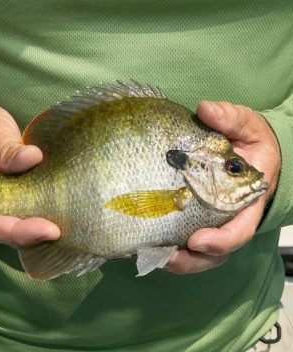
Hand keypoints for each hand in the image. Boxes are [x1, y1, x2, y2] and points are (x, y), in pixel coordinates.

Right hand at [0, 103, 59, 246]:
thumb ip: (6, 149)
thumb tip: (33, 158)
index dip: (21, 231)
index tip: (49, 229)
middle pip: (12, 232)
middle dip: (38, 235)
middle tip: (64, 230)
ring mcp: (3, 203)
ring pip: (24, 225)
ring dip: (45, 227)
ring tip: (71, 225)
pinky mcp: (18, 196)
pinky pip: (32, 210)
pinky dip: (48, 212)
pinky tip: (68, 211)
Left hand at [165, 101, 280, 273]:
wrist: (246, 152)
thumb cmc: (249, 141)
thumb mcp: (246, 126)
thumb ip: (231, 119)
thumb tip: (206, 109)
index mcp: (247, 200)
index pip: (240, 229)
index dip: (221, 241)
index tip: (197, 240)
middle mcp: (230, 218)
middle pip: (216, 252)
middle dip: (192, 259)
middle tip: (167, 257)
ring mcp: (212, 221)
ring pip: (199, 253)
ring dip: (177, 259)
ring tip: (151, 254)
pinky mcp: (196, 218)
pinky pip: (185, 240)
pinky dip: (169, 247)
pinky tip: (148, 243)